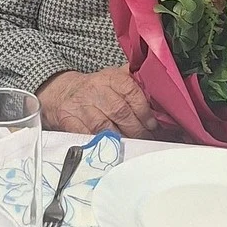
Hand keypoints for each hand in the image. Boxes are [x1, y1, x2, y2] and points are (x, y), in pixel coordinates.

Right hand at [38, 67, 158, 138]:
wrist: (63, 92)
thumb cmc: (97, 89)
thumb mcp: (115, 78)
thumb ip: (137, 83)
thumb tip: (163, 96)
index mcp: (110, 77)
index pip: (130, 91)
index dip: (144, 110)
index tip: (152, 124)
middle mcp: (94, 89)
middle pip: (120, 111)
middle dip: (137, 129)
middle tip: (147, 139)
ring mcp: (81, 106)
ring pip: (105, 127)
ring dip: (122, 140)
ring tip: (133, 146)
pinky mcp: (68, 120)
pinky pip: (87, 136)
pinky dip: (102, 145)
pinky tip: (112, 149)